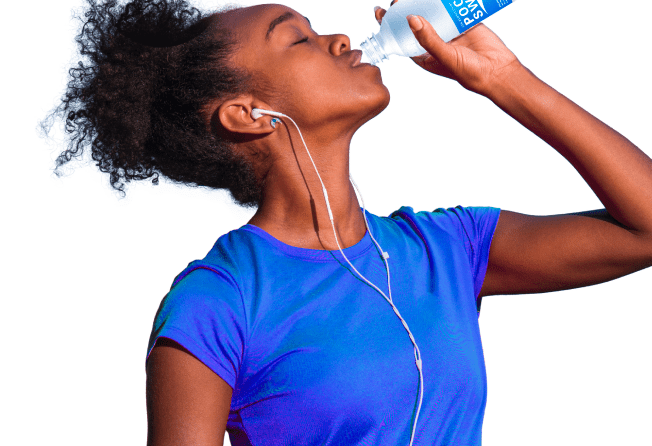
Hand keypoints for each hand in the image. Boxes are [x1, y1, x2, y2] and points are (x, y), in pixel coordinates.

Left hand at [375, 1, 522, 95]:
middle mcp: (432, 40)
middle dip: (404, 7)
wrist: (497, 70)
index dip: (389, 24)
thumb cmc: (468, 72)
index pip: (400, 37)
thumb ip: (428, 38)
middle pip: (414, 20)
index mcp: (422, 54)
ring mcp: (447, 29)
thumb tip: (411, 18)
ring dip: (423, 0)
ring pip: (431, 10)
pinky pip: (451, 6)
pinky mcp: (462, 20)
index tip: (379, 11)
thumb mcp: (443, 56)